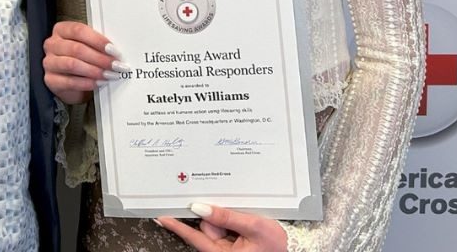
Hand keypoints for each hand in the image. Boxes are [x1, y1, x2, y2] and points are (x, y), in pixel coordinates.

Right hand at [43, 20, 128, 103]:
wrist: (70, 81)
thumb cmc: (80, 58)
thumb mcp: (87, 46)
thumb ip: (97, 44)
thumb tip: (115, 50)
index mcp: (61, 30)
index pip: (79, 30)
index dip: (97, 40)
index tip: (113, 49)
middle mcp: (52, 44)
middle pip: (76, 49)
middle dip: (99, 58)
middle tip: (115, 65)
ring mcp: (49, 62)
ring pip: (72, 64)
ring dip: (94, 70)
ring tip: (109, 75)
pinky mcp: (50, 80)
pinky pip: (69, 82)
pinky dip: (86, 83)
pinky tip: (98, 83)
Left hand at [156, 204, 286, 251]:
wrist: (294, 249)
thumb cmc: (276, 245)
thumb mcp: (253, 227)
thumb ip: (226, 216)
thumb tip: (199, 208)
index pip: (195, 237)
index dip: (177, 226)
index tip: (162, 217)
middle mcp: (221, 251)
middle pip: (206, 227)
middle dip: (217, 218)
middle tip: (238, 218)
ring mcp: (226, 246)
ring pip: (215, 224)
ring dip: (226, 219)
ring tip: (247, 222)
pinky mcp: (231, 242)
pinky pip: (223, 226)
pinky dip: (229, 220)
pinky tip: (244, 220)